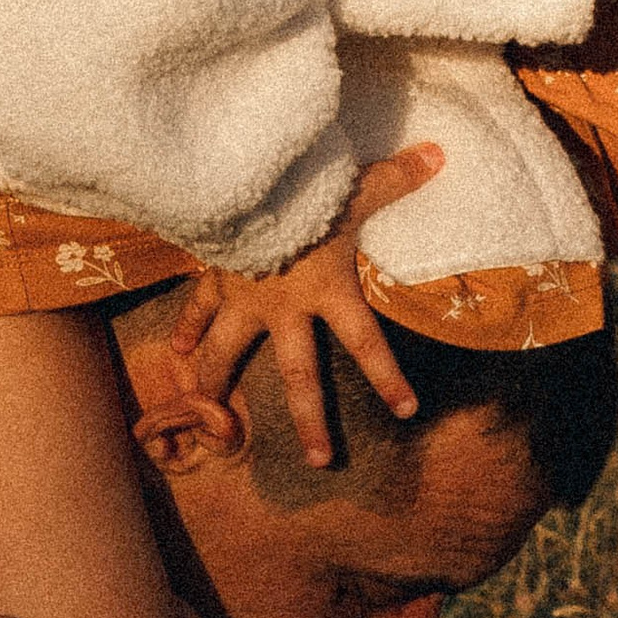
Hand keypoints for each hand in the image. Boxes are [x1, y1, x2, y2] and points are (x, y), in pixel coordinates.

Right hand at [164, 144, 443, 467]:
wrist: (238, 182)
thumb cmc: (302, 188)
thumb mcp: (355, 186)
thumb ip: (397, 177)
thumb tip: (442, 154)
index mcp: (326, 291)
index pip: (366, 343)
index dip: (387, 378)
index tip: (406, 411)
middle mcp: (285, 307)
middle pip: (298, 376)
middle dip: (308, 420)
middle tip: (319, 462)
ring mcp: (244, 298)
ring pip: (229, 354)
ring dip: (221, 387)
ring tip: (215, 421)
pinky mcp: (214, 278)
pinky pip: (197, 309)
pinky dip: (185, 328)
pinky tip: (175, 354)